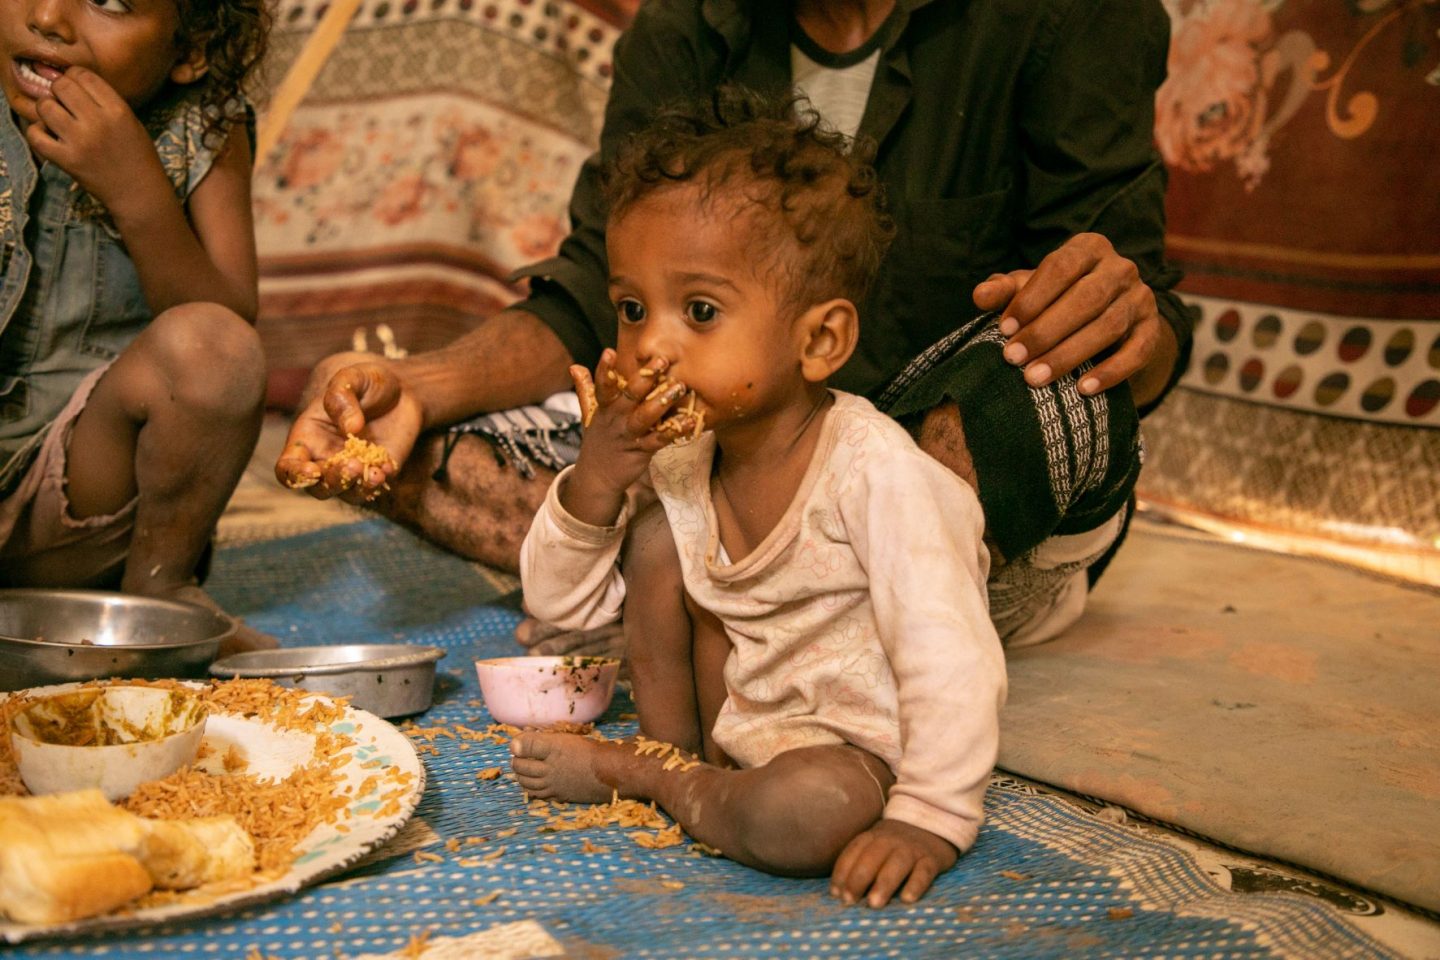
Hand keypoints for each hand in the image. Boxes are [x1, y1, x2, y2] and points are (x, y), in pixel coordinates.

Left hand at [25, 67, 162, 208]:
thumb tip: (73, 82)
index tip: (75, 88)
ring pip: (45, 106)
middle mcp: (98, 122)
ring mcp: (81, 141)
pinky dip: (37, 132)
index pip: (82, 74)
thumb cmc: (138, 156)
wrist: (140, 193)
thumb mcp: (131, 121)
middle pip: (61, 86)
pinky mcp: (67, 160)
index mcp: (118, 110)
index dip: (74, 77)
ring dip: (47, 109)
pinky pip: (36, 135)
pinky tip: (49, 135)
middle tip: (64, 103)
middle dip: (59, 91)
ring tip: (56, 119)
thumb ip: (105, 100)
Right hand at [274, 353, 421, 502]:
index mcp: (308, 438)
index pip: (288, 468)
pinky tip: (388, 468)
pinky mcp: (379, 471)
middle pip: (317, 487)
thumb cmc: (366, 382)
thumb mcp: (351, 378)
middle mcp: (326, 458)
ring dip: (357, 489)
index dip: (295, 475)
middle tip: (354, 464)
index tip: (312, 471)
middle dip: (333, 482)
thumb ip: (341, 397)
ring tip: (375, 473)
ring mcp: (353, 468)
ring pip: (346, 494)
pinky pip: (374, 487)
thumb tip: (350, 428)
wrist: (402, 389)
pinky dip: (379, 484)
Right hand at [561, 349, 693, 526]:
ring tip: (679, 387)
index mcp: (604, 408)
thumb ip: (586, 389)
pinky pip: (659, 440)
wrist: (597, 477)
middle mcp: (616, 420)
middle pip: (629, 397)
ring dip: (662, 402)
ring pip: (644, 417)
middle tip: (661, 360)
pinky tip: (689, 421)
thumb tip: (574, 366)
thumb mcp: (589, 414)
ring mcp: (628, 436)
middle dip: (645, 378)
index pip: (602, 387)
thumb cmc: (599, 439)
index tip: (609, 352)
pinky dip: (674, 431)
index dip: (604, 370)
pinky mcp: (642, 451)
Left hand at [829, 819, 957, 907]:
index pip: (854, 851)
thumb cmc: (895, 846)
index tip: (836, 894)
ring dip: (883, 884)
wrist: (932, 826)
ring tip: (874, 904)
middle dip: (858, 879)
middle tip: (850, 901)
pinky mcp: (932, 859)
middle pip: (872, 857)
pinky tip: (907, 900)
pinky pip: (924, 871)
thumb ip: (860, 863)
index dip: (842, 872)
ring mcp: (912, 849)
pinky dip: (916, 885)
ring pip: (897, 864)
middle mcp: (891, 840)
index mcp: (873, 837)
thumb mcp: (876, 846)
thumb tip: (839, 894)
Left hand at [973, 232, 1166, 396]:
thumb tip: (980, 295)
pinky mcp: (1152, 329)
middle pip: (1086, 299)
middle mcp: (1120, 268)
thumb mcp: (1028, 290)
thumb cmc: (1055, 299)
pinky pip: (1138, 352)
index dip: (1032, 299)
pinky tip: (1082, 389)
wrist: (1102, 317)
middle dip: (1046, 331)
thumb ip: (1004, 290)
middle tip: (1014, 358)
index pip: (1061, 268)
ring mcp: (1141, 298)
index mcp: (1089, 248)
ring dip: (1069, 355)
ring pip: (1108, 326)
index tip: (1004, 329)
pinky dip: (1111, 372)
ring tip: (1035, 378)